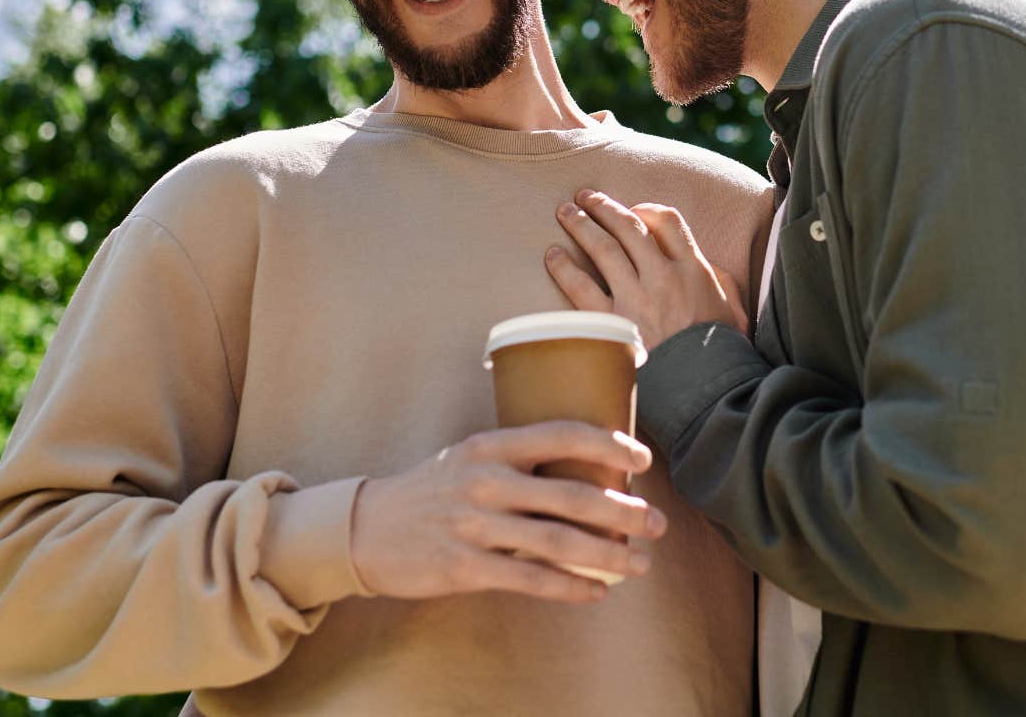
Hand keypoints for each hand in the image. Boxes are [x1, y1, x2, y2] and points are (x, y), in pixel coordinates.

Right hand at [349, 420, 665, 602]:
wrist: (366, 528)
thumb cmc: (431, 491)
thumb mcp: (468, 457)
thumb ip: (518, 460)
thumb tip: (586, 470)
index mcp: (491, 445)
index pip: (563, 434)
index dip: (610, 444)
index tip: (643, 458)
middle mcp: (486, 481)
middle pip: (572, 494)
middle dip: (625, 511)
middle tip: (658, 522)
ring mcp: (474, 525)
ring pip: (558, 541)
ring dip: (608, 554)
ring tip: (640, 562)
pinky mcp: (465, 567)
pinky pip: (530, 579)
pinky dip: (570, 586)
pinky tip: (596, 590)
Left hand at [545, 189, 749, 350]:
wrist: (706, 392)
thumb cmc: (719, 356)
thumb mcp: (732, 312)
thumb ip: (718, 284)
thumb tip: (708, 270)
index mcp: (694, 270)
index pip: (668, 222)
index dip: (647, 210)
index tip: (632, 210)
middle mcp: (663, 277)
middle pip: (629, 228)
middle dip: (604, 207)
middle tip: (584, 197)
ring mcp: (636, 298)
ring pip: (604, 248)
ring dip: (581, 225)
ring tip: (564, 212)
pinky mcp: (612, 323)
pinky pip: (581, 286)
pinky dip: (564, 267)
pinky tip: (553, 255)